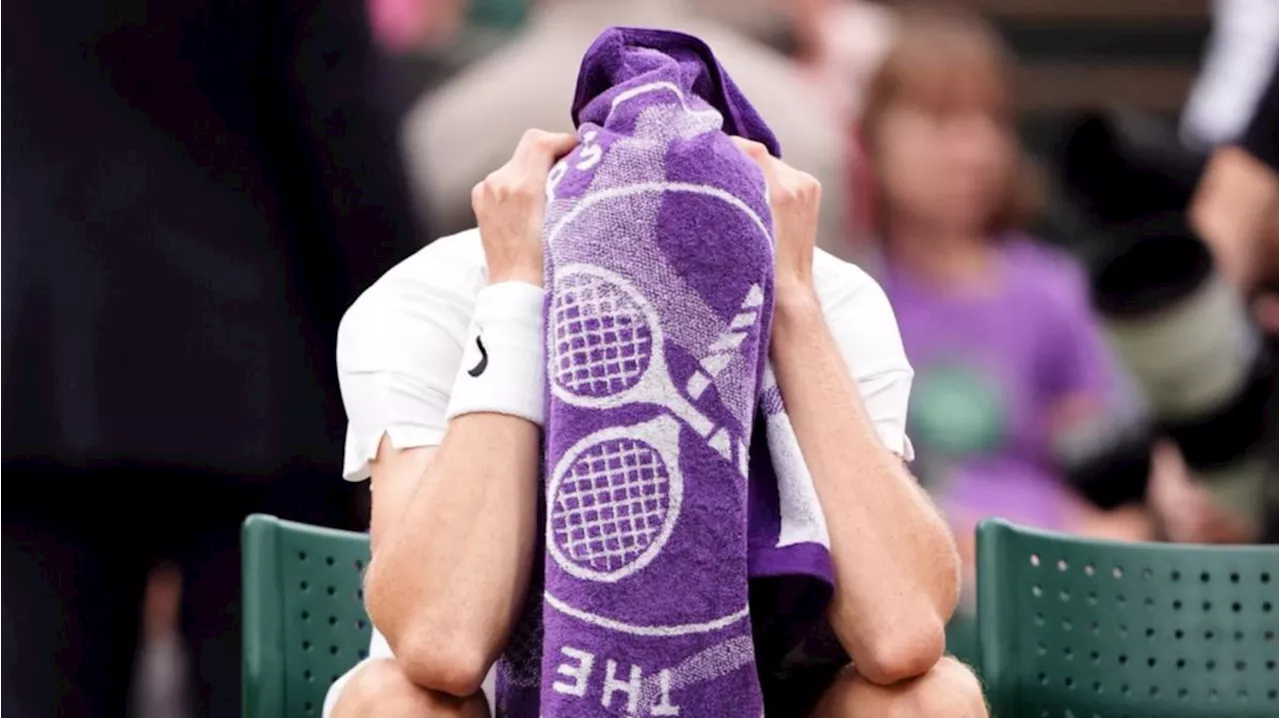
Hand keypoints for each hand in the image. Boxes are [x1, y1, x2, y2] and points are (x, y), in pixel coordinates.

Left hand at [471, 129, 577, 285]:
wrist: (517, 290)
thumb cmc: (548, 265)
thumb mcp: (568, 220)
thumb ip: (571, 183)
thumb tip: (580, 161)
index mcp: (522, 187)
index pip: (542, 141)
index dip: (564, 141)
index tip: (579, 152)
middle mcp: (499, 184)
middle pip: (529, 146)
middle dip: (552, 153)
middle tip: (570, 169)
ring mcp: (486, 192)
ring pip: (517, 162)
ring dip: (536, 169)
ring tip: (552, 193)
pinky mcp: (480, 201)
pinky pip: (504, 178)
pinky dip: (520, 182)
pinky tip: (531, 206)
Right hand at [732, 137, 821, 297]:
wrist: (789, 291)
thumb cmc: (757, 269)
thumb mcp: (734, 230)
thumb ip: (730, 191)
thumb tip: (717, 161)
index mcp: (781, 193)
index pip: (751, 150)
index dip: (726, 149)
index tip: (706, 155)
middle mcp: (798, 185)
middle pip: (759, 156)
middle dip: (738, 161)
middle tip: (717, 174)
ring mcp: (808, 187)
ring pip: (770, 164)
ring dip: (753, 171)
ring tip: (738, 190)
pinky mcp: (811, 190)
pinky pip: (783, 173)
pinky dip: (768, 178)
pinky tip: (758, 197)